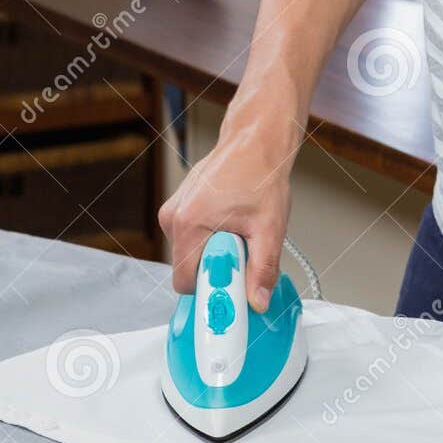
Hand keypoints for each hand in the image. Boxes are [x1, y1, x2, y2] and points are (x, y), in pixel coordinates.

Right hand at [158, 120, 292, 305]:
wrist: (255, 141)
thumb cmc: (260, 174)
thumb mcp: (269, 227)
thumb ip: (262, 269)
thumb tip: (257, 301)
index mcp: (187, 224)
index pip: (185, 283)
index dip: (211, 289)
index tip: (233, 286)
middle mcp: (173, 218)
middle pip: (189, 268)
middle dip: (217, 268)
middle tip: (244, 250)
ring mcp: (174, 211)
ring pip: (192, 253)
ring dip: (216, 251)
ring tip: (240, 228)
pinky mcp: (181, 207)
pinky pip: (194, 238)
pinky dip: (213, 237)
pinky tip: (232, 220)